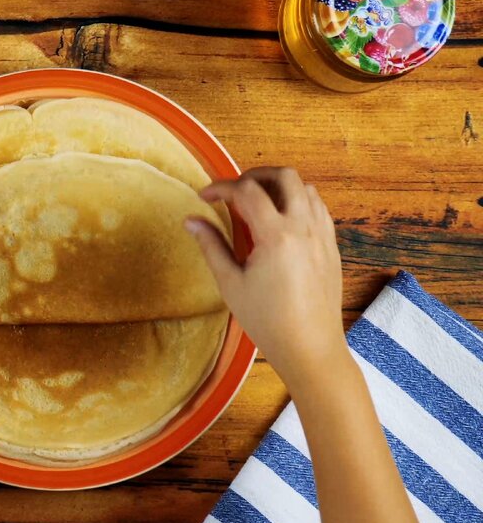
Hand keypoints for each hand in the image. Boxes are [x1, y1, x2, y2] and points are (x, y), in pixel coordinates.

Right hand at [184, 167, 344, 381]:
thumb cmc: (266, 320)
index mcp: (276, 235)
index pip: (246, 191)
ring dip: (279, 187)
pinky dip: (298, 202)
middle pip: (283, 176)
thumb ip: (212, 246)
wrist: (310, 347)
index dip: (221, 188)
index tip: (204, 197)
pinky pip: (318, 208)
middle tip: (233, 191)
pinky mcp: (331, 245)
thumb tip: (191, 221)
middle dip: (254, 175)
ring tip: (257, 203)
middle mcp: (304, 227)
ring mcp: (322, 235)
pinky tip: (281, 220)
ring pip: (305, 188)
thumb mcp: (231, 283)